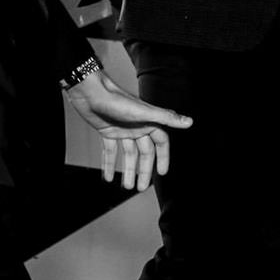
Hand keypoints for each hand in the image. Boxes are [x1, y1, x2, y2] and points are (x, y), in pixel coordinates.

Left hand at [64, 68, 191, 190]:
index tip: (163, 173)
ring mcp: (122, 129)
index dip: (163, 158)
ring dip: (127, 170)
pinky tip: (108, 177)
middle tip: (141, 188)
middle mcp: (137, 126)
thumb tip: (189, 122)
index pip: (161, 143)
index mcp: (148, 122)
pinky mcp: (107, 131)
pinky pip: (110, 151)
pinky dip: (109, 164)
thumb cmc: (117, 99)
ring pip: (127, 154)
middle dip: (143, 170)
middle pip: (144, 152)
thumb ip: (166, 118)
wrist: (90, 92)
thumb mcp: (143, 112)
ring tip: (126, 187)